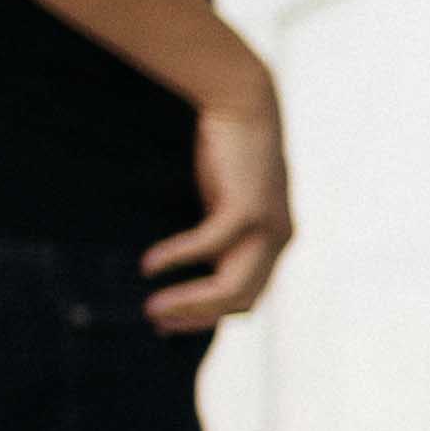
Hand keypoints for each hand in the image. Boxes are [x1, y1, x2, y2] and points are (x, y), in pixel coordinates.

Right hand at [144, 64, 293, 329]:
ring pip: (231, 285)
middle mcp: (278, 241)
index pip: (246, 300)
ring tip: (151, 306)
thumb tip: (179, 267)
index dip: (207, 318)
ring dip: (189, 301)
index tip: (167, 324)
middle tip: (154, 321)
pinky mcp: (248, 207)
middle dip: (195, 317)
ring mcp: (268, 227)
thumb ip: (213, 236)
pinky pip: (210, 245)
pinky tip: (150, 264)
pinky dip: (179, 257)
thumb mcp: (221, 204)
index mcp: (274, 245)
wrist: (244, 106)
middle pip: (239, 301)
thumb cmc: (226, 155)